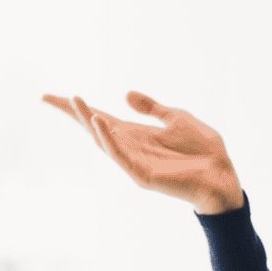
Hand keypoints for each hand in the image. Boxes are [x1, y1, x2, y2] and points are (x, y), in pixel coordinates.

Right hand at [42, 91, 244, 214]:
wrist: (223, 176)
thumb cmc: (203, 151)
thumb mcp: (176, 118)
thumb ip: (151, 108)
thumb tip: (125, 94)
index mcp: (137, 134)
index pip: (101, 118)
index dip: (78, 108)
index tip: (51, 96)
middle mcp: (130, 147)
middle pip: (94, 128)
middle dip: (73, 113)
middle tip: (48, 97)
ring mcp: (134, 162)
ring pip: (103, 140)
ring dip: (88, 121)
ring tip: (74, 101)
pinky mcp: (143, 175)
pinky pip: (121, 156)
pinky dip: (108, 140)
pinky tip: (100, 122)